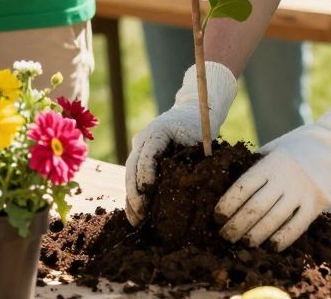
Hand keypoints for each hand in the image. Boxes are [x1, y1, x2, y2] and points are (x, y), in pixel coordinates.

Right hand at [126, 62, 238, 223]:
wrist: (192, 110)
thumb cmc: (200, 125)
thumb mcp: (200, 138)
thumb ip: (192, 158)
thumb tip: (190, 187)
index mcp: (157, 132)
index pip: (146, 156)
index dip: (145, 176)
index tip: (147, 193)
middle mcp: (142, 139)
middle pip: (132, 168)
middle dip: (135, 193)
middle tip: (141, 214)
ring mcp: (139, 148)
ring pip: (129, 175)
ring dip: (131, 198)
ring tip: (136, 220)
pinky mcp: (141, 158)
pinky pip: (134, 177)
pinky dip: (134, 195)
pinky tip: (136, 214)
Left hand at [216, 85, 330, 249]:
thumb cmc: (299, 146)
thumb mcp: (275, 148)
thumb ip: (257, 165)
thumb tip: (232, 186)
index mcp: (270, 163)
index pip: (242, 188)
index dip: (227, 205)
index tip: (217, 217)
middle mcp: (284, 178)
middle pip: (254, 208)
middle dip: (236, 226)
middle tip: (226, 236)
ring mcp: (301, 192)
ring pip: (272, 221)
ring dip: (254, 236)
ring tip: (244, 243)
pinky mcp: (316, 204)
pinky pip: (295, 227)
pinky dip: (281, 240)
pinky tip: (270, 245)